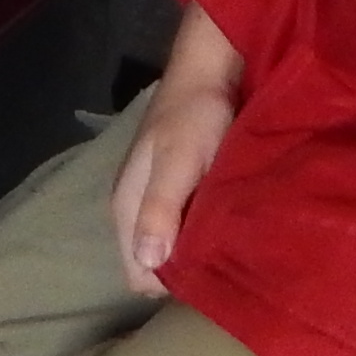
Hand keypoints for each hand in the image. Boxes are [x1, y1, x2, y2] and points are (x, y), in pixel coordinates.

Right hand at [108, 4, 245, 296]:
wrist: (208, 71)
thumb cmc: (194, 115)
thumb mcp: (179, 161)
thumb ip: (160, 208)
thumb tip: (148, 262)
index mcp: (126, 207)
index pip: (136, 275)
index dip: (168, 284)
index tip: (206, 279)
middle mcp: (134, 209)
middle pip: (150, 264)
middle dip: (182, 273)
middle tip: (224, 267)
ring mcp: (154, 199)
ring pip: (168, 247)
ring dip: (193, 253)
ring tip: (229, 249)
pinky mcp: (175, 189)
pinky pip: (181, 228)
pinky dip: (200, 234)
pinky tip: (225, 228)